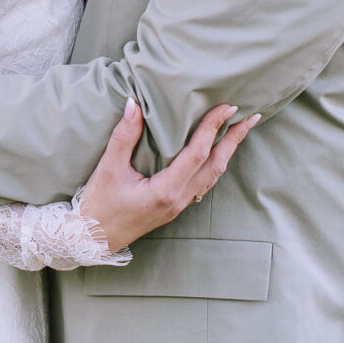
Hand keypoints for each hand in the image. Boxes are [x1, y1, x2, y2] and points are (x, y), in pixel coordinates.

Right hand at [78, 99, 259, 252]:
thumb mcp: (108, 169)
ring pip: (213, 175)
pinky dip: (215, 163)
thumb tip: (134, 103)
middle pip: (215, 164)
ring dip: (228, 151)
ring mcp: (179, 205)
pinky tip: (217, 153)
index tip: (226, 106)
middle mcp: (179, 198)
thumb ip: (123, 136)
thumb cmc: (99, 205)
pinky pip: (204, 182)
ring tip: (239, 130)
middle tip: (250, 116)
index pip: (198, 153)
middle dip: (234, 139)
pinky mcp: (175, 206)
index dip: (213, 127)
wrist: (93, 238)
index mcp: (166, 190)